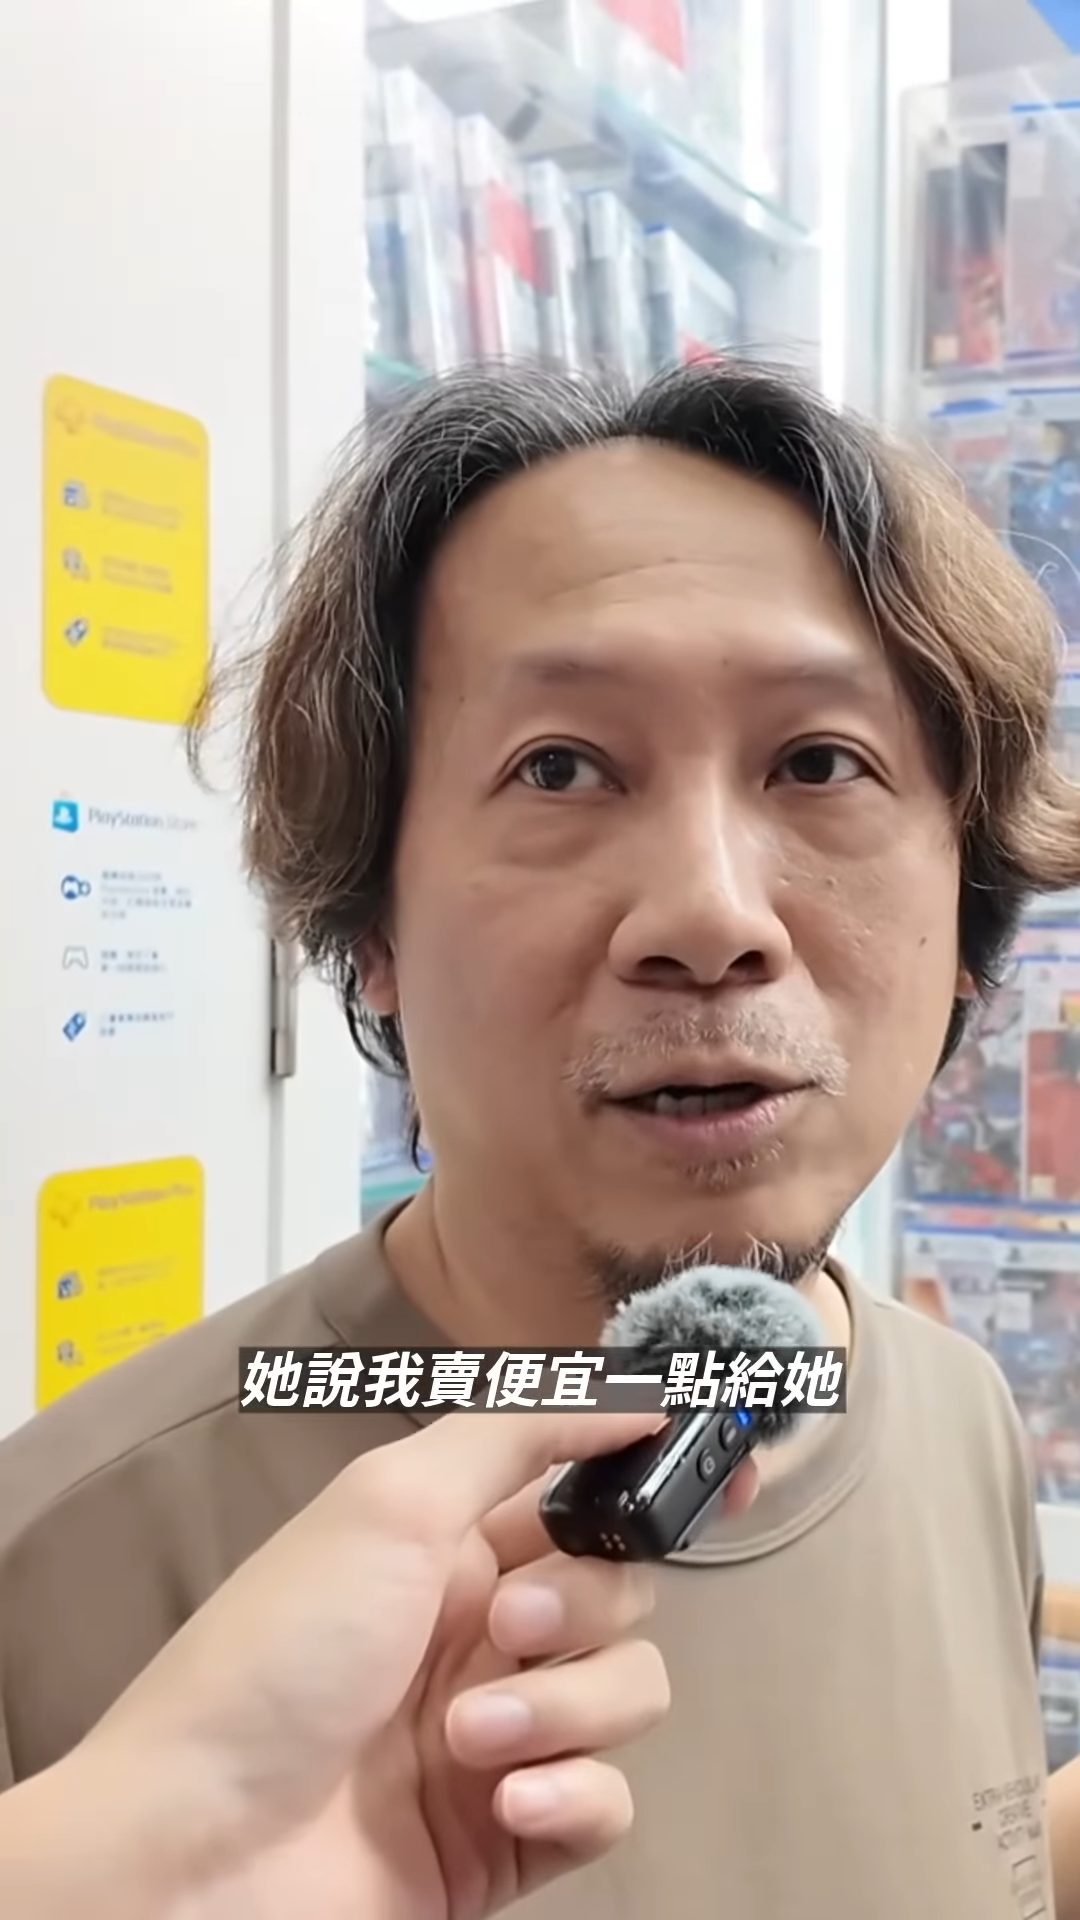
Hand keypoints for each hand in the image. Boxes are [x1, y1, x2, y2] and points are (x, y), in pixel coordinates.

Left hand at [22, 1410, 757, 1919]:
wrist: (203, 1847)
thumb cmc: (278, 1654)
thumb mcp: (390, 1502)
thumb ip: (518, 1432)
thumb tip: (631, 1391)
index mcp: (452, 1542)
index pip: (582, 1492)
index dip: (652, 1481)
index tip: (727, 1471)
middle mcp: (483, 1630)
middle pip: (620, 1591)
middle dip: (581, 1606)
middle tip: (503, 1626)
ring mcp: (502, 1733)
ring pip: (626, 1692)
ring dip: (565, 1707)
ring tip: (470, 1736)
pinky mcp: (512, 1835)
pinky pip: (607, 1801)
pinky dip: (571, 1794)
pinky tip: (504, 1801)